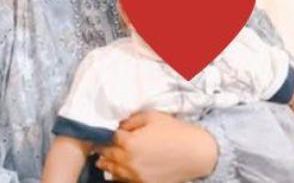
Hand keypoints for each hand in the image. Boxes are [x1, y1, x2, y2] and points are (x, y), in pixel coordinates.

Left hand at [96, 112, 216, 182]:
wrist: (197, 153)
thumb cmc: (175, 131)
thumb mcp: (151, 117)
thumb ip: (131, 121)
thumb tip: (120, 127)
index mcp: (129, 143)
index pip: (110, 138)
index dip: (108, 134)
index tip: (104, 134)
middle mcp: (129, 161)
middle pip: (108, 156)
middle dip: (103, 150)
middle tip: (97, 148)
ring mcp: (137, 175)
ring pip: (114, 171)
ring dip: (107, 165)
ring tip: (101, 162)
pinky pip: (126, 181)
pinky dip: (120, 176)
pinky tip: (116, 173)